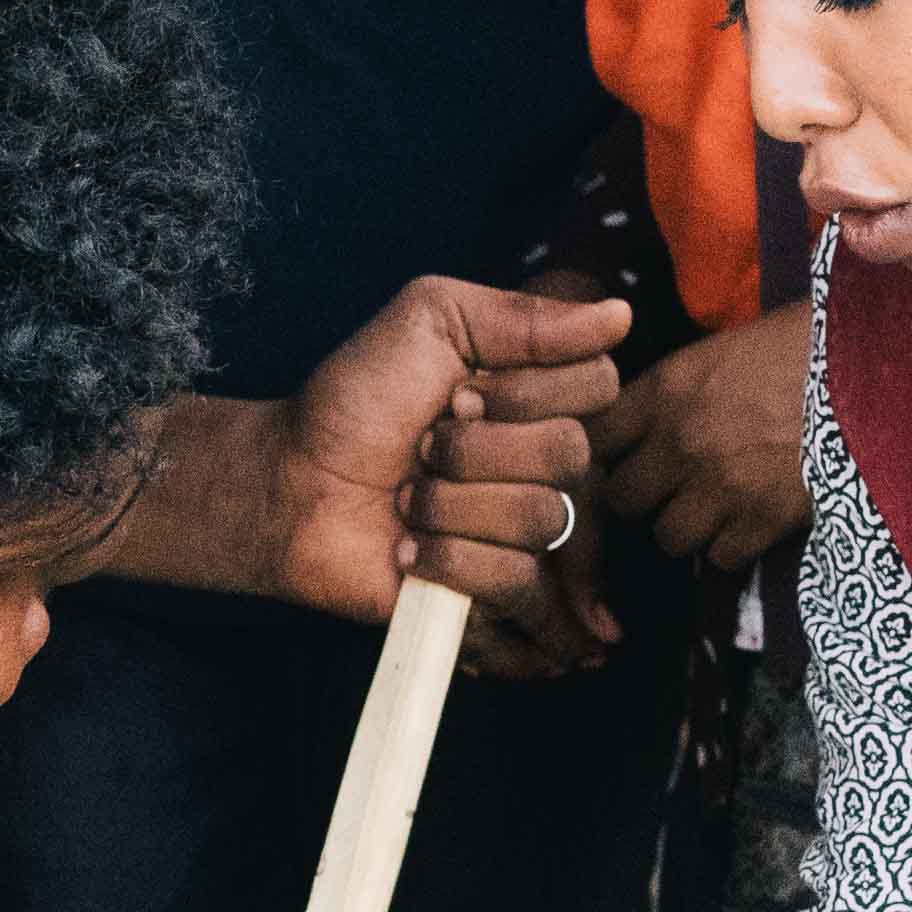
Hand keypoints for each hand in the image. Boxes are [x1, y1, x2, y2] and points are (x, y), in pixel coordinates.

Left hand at [267, 274, 632, 632]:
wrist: (291, 484)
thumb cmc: (354, 400)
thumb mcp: (432, 322)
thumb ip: (523, 317)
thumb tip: (619, 314)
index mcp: (539, 399)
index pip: (597, 387)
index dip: (525, 392)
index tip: (457, 394)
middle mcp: (542, 464)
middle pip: (570, 454)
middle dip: (477, 450)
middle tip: (422, 449)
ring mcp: (523, 534)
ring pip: (541, 519)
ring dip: (453, 505)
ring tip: (409, 502)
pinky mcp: (497, 597)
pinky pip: (519, 583)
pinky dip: (453, 562)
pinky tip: (412, 553)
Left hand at [585, 302, 813, 573]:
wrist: (877, 369)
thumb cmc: (807, 345)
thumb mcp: (727, 348)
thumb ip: (678, 388)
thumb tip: (644, 420)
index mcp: (668, 387)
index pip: (598, 439)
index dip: (609, 453)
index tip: (626, 457)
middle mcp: (681, 440)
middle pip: (622, 499)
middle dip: (644, 497)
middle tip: (671, 489)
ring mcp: (719, 485)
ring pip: (667, 537)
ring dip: (688, 528)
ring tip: (715, 509)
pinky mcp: (761, 521)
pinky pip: (719, 558)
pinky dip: (733, 548)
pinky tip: (751, 523)